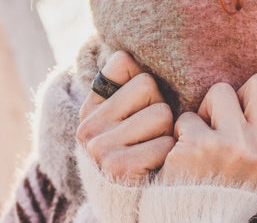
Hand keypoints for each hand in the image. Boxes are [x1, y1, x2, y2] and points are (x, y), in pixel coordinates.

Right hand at [76, 51, 175, 183]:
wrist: (134, 203)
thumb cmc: (142, 150)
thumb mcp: (129, 114)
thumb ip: (128, 83)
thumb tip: (131, 53)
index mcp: (90, 107)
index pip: (124, 62)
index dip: (145, 83)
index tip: (140, 106)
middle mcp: (87, 126)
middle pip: (148, 85)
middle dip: (160, 107)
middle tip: (151, 134)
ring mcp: (99, 148)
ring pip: (161, 112)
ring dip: (168, 133)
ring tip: (154, 150)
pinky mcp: (118, 168)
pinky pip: (166, 143)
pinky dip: (169, 155)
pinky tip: (156, 167)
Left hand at [159, 73, 256, 187]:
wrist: (198, 217)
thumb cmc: (231, 180)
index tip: (255, 111)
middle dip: (239, 95)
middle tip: (228, 121)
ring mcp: (234, 145)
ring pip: (221, 90)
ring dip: (208, 110)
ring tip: (207, 137)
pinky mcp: (201, 145)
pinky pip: (189, 114)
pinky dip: (183, 130)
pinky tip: (187, 152)